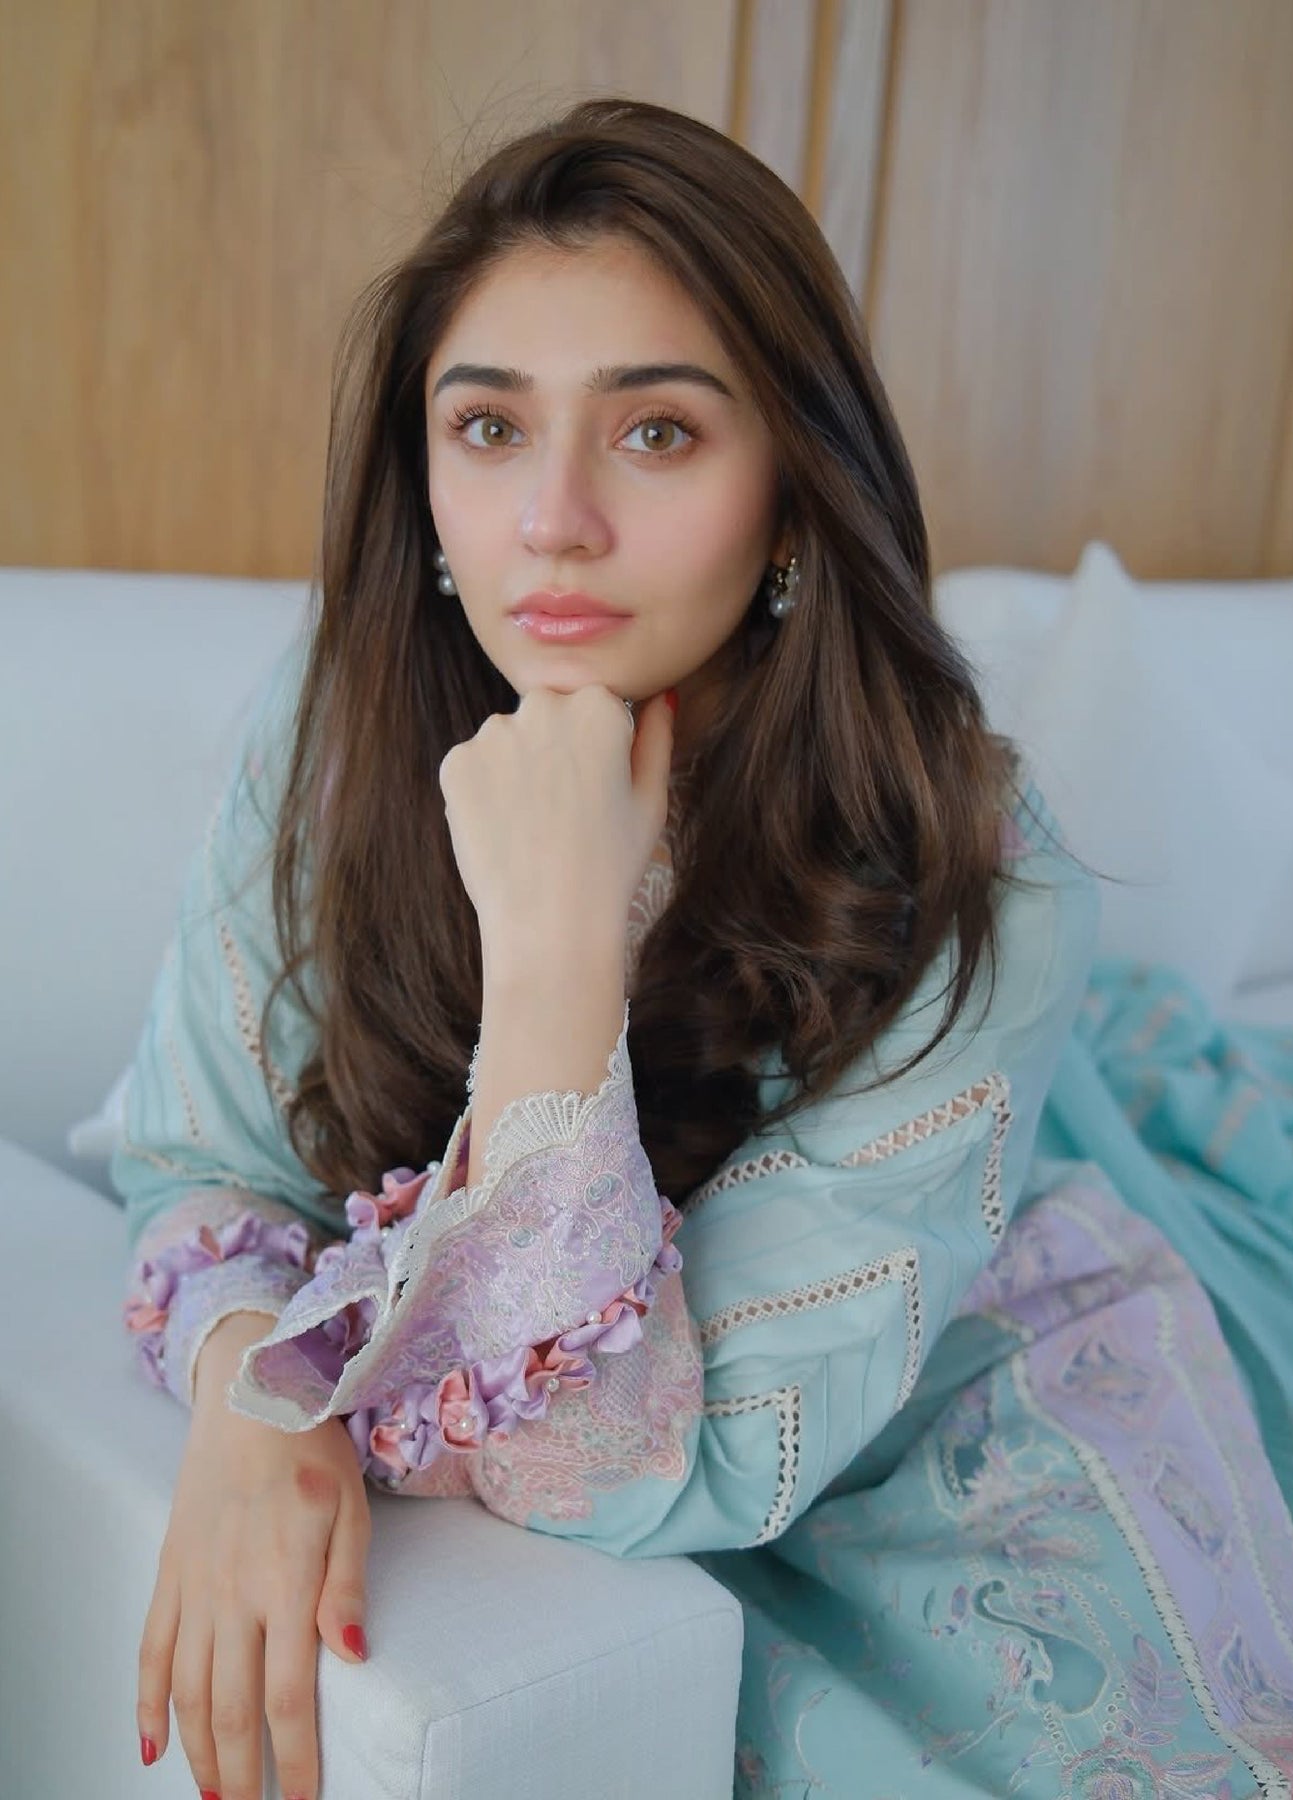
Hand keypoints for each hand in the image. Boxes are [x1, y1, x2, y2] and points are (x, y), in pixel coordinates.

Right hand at [136, 1311, 370, 1799]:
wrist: (248, 1393)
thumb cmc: (311, 1448)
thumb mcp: (351, 1509)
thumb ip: (347, 1586)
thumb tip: (351, 1658)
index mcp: (284, 1578)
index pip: (287, 1695)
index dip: (296, 1759)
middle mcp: (232, 1591)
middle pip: (232, 1707)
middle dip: (243, 1773)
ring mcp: (193, 1584)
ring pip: (188, 1690)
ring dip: (199, 1751)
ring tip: (215, 1795)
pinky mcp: (169, 1572)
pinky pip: (151, 1650)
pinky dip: (148, 1702)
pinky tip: (152, 1744)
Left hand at [438, 684, 675, 957]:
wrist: (550, 923)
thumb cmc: (611, 866)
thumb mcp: (651, 800)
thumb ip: (656, 738)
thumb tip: (661, 697)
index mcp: (598, 706)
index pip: (595, 705)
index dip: (598, 748)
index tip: (596, 788)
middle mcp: (542, 706)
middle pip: (547, 713)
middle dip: (554, 748)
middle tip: (564, 810)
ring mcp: (493, 733)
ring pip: (507, 739)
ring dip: (517, 768)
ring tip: (532, 825)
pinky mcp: (456, 763)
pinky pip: (473, 766)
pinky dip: (484, 791)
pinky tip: (504, 830)